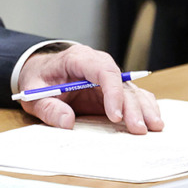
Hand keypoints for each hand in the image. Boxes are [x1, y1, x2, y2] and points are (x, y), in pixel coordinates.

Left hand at [16, 44, 162, 133]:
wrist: (39, 73)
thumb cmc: (38, 80)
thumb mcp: (33, 93)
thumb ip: (47, 107)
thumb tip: (67, 122)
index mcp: (77, 58)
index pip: (102, 70)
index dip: (112, 92)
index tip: (115, 116)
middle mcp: (97, 65)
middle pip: (121, 82)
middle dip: (132, 106)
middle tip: (138, 129)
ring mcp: (107, 78)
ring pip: (131, 89)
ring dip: (144, 108)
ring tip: (154, 127)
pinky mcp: (112, 91)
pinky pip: (132, 96)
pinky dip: (144, 108)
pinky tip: (152, 122)